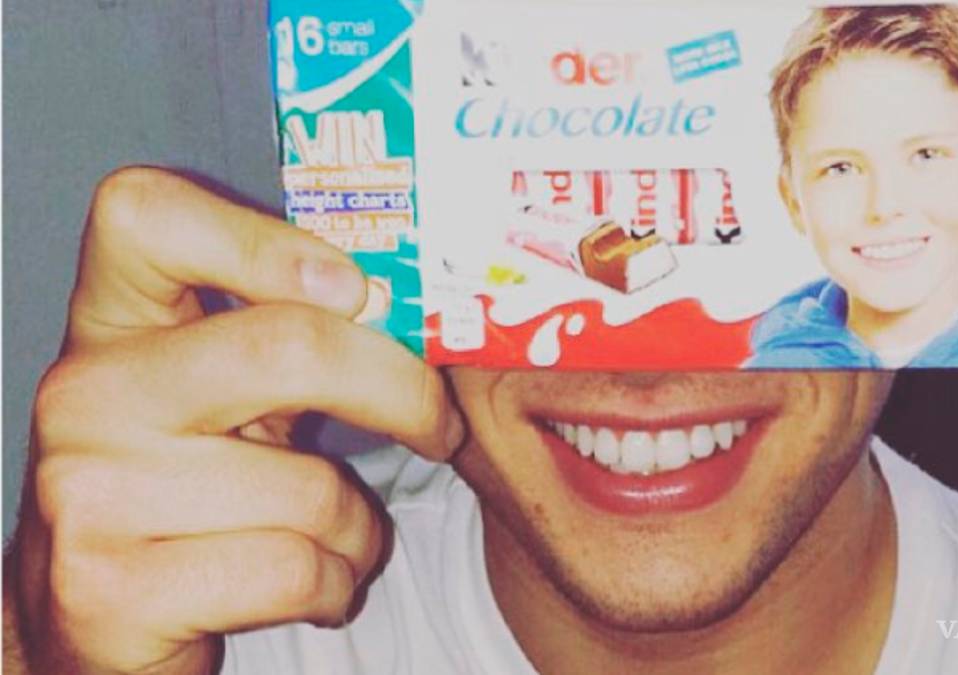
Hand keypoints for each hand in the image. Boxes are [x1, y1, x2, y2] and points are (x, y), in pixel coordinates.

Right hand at [9, 168, 463, 673]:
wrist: (102, 619)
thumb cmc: (192, 488)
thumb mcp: (225, 395)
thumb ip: (292, 338)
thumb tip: (429, 308)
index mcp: (112, 322)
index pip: (146, 214)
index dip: (264, 238)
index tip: (356, 291)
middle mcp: (86, 393)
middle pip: (284, 346)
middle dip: (400, 391)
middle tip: (438, 423)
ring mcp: (89, 492)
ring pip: (310, 489)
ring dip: (361, 525)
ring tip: (337, 535)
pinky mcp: (112, 590)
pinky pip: (294, 569)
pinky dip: (335, 583)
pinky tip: (311, 584)